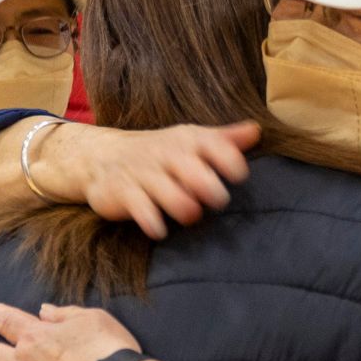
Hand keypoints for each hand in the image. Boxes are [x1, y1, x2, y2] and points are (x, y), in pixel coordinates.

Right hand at [42, 122, 260, 239]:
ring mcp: (144, 174)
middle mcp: (167, 155)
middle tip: (216, 200)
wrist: (103, 156)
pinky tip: (159, 229)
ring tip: (189, 214)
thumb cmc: (160, 152)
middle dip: (210, 189)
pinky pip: (140, 208)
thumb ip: (224, 140)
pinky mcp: (122, 193)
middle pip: (195, 172)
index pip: (215, 146)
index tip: (237, 176)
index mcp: (188, 140)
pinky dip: (152, 221)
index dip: (230, 162)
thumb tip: (257, 130)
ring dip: (185, 208)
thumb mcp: (191, 140)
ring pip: (170, 193)